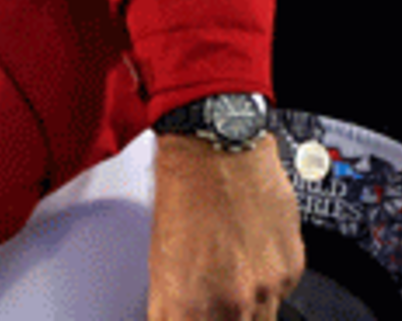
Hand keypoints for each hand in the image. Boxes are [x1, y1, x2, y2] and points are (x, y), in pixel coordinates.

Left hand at [147, 132, 302, 319]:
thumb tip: (178, 315)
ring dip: (242, 311)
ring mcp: (266, 287)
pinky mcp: (292, 269)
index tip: (184, 316)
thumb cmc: (181, 189)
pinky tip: (248, 259)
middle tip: (209, 299)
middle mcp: (232, 301)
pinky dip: (265, 285)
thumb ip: (174, 300)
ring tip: (226, 280)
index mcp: (187, 301)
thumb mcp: (159, 255)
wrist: (217, 147)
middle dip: (217, 320)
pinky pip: (281, 294)